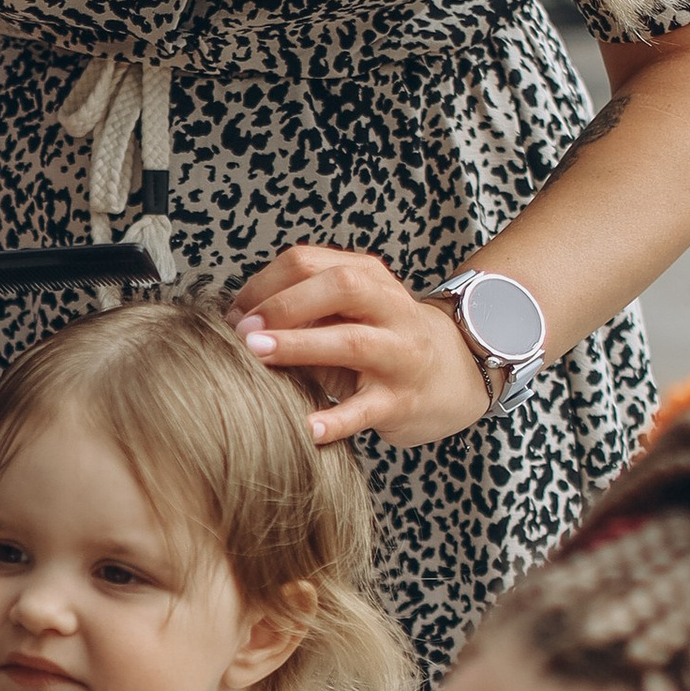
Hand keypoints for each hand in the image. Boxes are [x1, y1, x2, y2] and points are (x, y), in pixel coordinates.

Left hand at [231, 246, 494, 448]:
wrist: (456, 375)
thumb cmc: (384, 343)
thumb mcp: (351, 315)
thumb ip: (303, 311)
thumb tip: (233, 324)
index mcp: (369, 278)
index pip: (310, 262)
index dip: (265, 283)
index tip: (233, 313)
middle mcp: (390, 308)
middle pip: (339, 286)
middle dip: (284, 305)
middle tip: (242, 332)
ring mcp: (400, 354)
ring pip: (352, 340)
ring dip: (299, 345)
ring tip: (258, 355)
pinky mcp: (402, 400)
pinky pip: (366, 409)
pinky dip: (335, 419)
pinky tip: (306, 428)